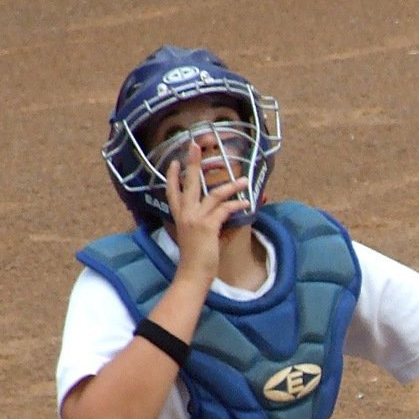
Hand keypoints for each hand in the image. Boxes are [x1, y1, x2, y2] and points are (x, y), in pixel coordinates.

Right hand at [164, 141, 248, 282]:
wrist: (192, 274)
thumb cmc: (194, 260)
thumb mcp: (191, 238)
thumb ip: (196, 225)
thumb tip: (210, 220)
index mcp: (179, 217)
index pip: (172, 192)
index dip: (172, 176)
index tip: (175, 162)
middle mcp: (185, 214)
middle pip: (189, 183)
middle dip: (193, 162)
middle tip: (195, 144)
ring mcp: (196, 218)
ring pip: (214, 194)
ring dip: (232, 186)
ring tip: (244, 180)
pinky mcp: (208, 225)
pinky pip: (225, 209)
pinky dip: (237, 205)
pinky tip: (247, 204)